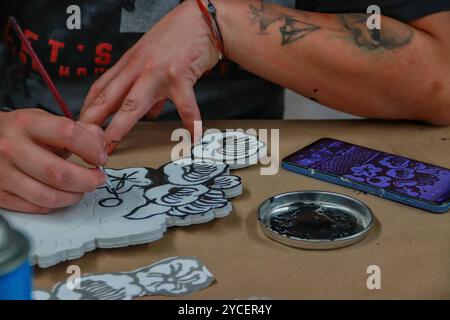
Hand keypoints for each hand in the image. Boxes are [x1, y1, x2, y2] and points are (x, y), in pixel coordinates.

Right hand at [0, 109, 106, 212]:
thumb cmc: (22, 133)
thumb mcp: (48, 122)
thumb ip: (80, 131)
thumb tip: (102, 146)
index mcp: (27, 124)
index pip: (67, 133)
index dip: (91, 148)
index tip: (101, 157)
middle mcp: (11, 148)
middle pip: (59, 173)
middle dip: (88, 180)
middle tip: (98, 179)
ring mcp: (2, 174)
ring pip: (49, 196)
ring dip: (74, 196)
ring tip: (82, 189)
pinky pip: (36, 207)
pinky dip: (56, 204)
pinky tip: (62, 195)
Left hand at [79, 0, 220, 152]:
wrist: (199, 20)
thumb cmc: (176, 38)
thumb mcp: (152, 59)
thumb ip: (147, 87)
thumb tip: (148, 114)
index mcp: (130, 64)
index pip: (101, 88)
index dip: (88, 109)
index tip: (82, 128)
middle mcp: (138, 68)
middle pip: (109, 97)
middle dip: (93, 121)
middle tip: (83, 142)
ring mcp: (157, 72)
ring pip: (133, 102)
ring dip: (120, 125)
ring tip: (112, 143)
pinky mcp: (180, 76)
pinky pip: (184, 105)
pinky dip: (191, 122)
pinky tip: (193, 136)